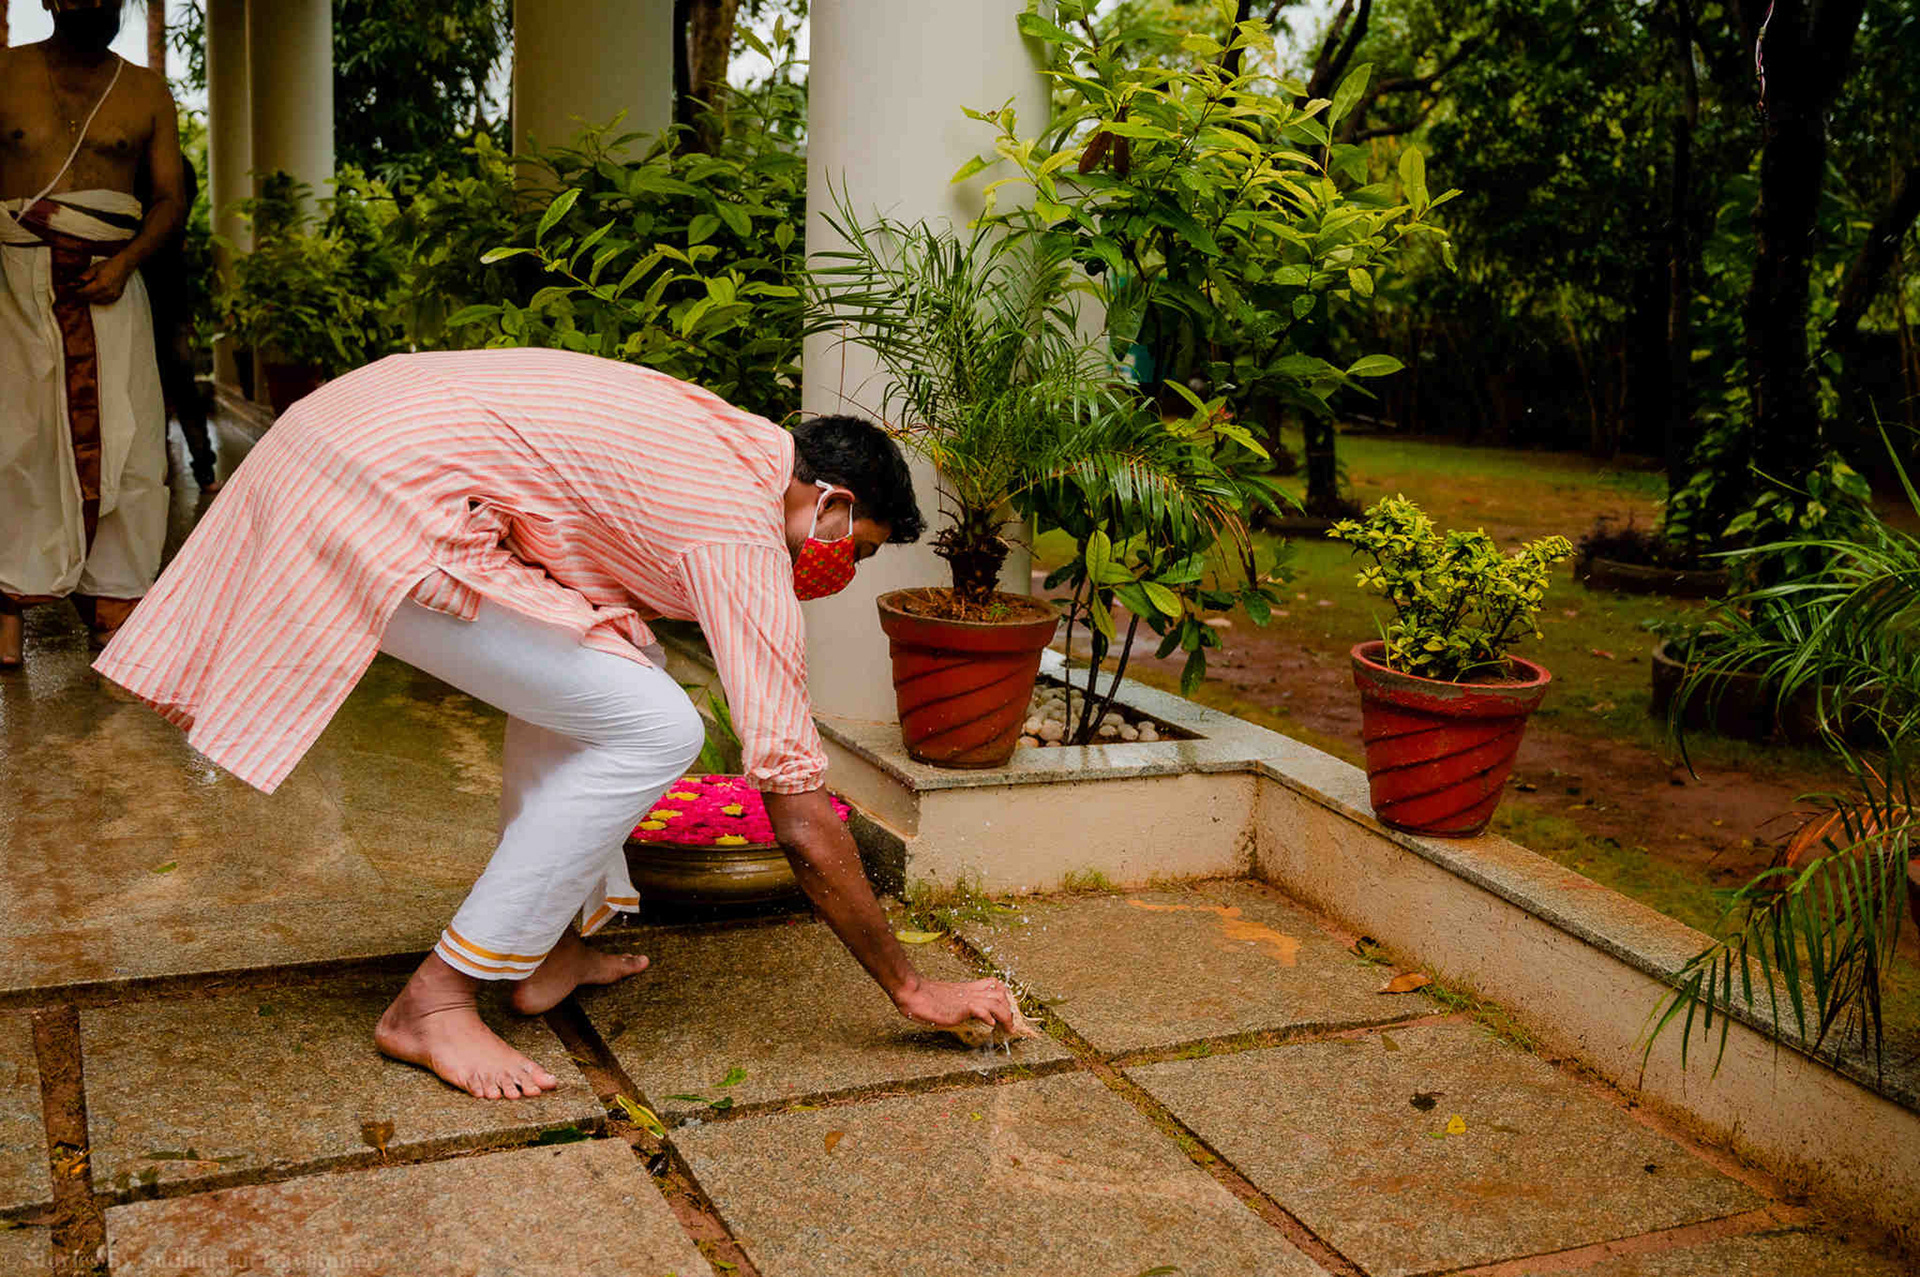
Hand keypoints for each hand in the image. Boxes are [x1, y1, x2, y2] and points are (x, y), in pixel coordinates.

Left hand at [73, 256, 133, 305]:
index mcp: (101, 285)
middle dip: (81, 295)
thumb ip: (84, 276)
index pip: (84, 292)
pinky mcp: (116, 297)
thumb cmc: (109, 265)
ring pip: (95, 301)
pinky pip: (103, 302)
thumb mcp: (94, 268)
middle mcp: (107, 292)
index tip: (71, 289)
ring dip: (88, 298)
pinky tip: (94, 294)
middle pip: (89, 298)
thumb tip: (74, 283)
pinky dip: (96, 299)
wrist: (123, 266)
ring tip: (84, 292)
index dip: (76, 291)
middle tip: (75, 291)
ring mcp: (113, 296)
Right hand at [894, 977, 1019, 1033]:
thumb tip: (966, 1011)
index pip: (995, 985)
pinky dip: (989, 1017)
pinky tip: (990, 1025)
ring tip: (1008, 1029)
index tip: (1007, 1010)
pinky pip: (981, 1009)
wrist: (912, 992)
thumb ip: (958, 1002)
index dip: (1004, 996)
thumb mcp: (947, 998)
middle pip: (1001, 992)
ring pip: (997, 1000)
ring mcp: (966, 999)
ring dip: (1006, 1016)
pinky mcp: (960, 1007)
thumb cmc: (925, 997)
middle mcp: (970, 992)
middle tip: (1010, 1025)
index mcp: (968, 989)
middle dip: (1010, 1008)